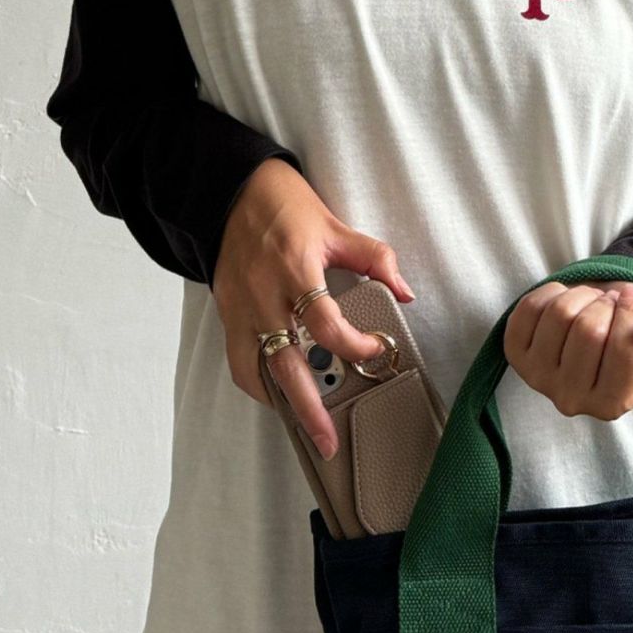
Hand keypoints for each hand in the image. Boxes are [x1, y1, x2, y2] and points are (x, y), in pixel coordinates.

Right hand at [213, 157, 415, 460]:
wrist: (230, 192)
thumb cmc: (284, 207)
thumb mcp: (335, 225)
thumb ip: (374, 258)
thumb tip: (404, 292)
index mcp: (294, 268)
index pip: (325, 323)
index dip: (354, 344)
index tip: (375, 350)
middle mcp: (264, 295)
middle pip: (286, 364)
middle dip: (309, 408)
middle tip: (328, 440)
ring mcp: (241, 308)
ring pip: (256, 370)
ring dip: (280, 404)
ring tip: (305, 429)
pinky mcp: (228, 314)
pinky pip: (240, 361)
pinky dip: (258, 384)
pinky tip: (279, 396)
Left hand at [502, 280, 632, 419]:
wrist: (601, 325)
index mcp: (614, 404)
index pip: (625, 349)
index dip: (632, 313)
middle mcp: (572, 400)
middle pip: (589, 331)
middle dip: (606, 303)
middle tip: (611, 303)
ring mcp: (539, 379)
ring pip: (560, 314)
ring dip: (581, 294)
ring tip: (591, 303)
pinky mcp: (515, 354)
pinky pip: (530, 307)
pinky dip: (552, 292)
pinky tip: (565, 301)